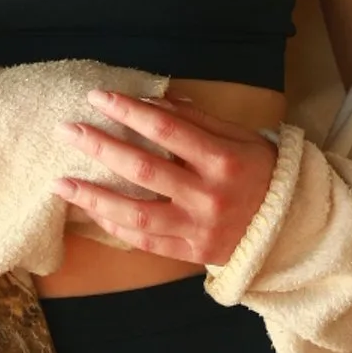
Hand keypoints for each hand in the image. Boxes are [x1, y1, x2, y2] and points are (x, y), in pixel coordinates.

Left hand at [52, 90, 278, 269]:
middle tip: (67, 130)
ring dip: (94, 197)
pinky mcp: (191, 254)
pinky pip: (145, 242)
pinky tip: (90, 211)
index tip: (98, 97)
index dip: (129, 111)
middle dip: (100, 146)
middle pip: (144, 168)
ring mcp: (198, 230)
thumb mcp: (239, 137)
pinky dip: (115, 226)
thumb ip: (196, 120)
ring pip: (137, 214)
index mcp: (223, 159)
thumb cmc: (260, 172)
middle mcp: (208, 196)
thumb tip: (150, 101)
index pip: (166, 129)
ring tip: (61, 182)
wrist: (291, 227)